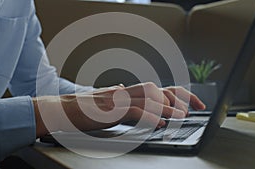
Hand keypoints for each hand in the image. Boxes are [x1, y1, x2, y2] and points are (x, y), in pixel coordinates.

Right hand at [33, 82, 204, 136]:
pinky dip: (148, 116)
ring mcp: (116, 100)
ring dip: (166, 107)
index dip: (173, 94)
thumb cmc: (81, 108)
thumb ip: (116, 95)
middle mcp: (122, 92)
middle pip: (156, 89)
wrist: (61, 110)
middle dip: (177, 98)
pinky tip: (158, 123)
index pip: (154, 88)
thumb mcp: (103, 101)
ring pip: (147, 97)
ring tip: (180, 116)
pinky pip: (133, 110)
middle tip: (193, 109)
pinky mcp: (109, 110)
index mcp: (123, 92)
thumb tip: (123, 89)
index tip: (188, 104)